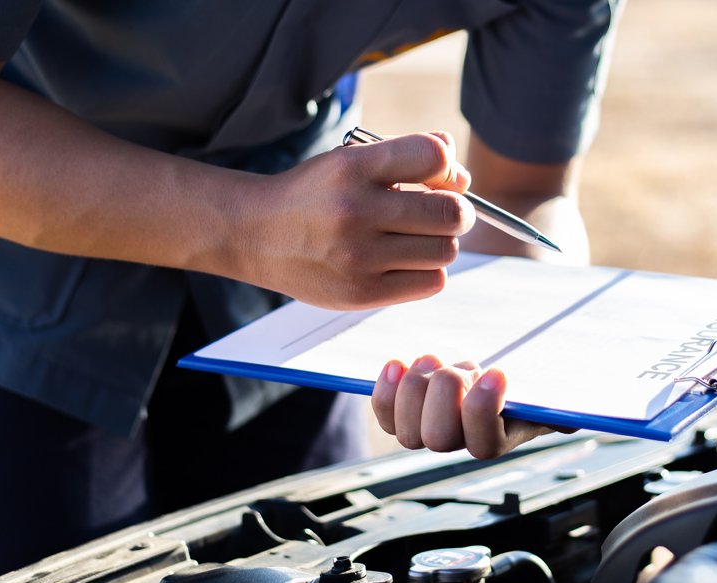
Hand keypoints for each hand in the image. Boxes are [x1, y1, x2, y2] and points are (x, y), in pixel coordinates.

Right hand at [237, 132, 474, 309]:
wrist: (255, 234)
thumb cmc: (316, 194)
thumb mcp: (351, 159)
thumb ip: (408, 155)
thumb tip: (461, 175)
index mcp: (353, 166)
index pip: (434, 157)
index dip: (448, 168)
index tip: (439, 178)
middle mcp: (355, 210)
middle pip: (450, 212)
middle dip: (456, 211)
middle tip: (443, 213)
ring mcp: (358, 256)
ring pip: (445, 250)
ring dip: (441, 243)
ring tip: (416, 238)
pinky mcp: (362, 292)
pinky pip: (431, 282)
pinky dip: (429, 271)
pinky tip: (405, 261)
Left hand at [371, 355, 555, 458]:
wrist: (492, 371)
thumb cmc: (524, 379)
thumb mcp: (547, 387)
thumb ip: (560, 403)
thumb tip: (572, 416)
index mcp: (502, 436)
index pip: (484, 444)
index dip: (483, 410)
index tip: (497, 372)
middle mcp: (462, 442)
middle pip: (438, 439)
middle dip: (444, 393)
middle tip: (458, 366)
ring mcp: (431, 431)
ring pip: (407, 432)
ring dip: (416, 388)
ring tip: (434, 360)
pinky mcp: (405, 416)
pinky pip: (385, 418)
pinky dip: (386, 392)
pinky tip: (397, 366)